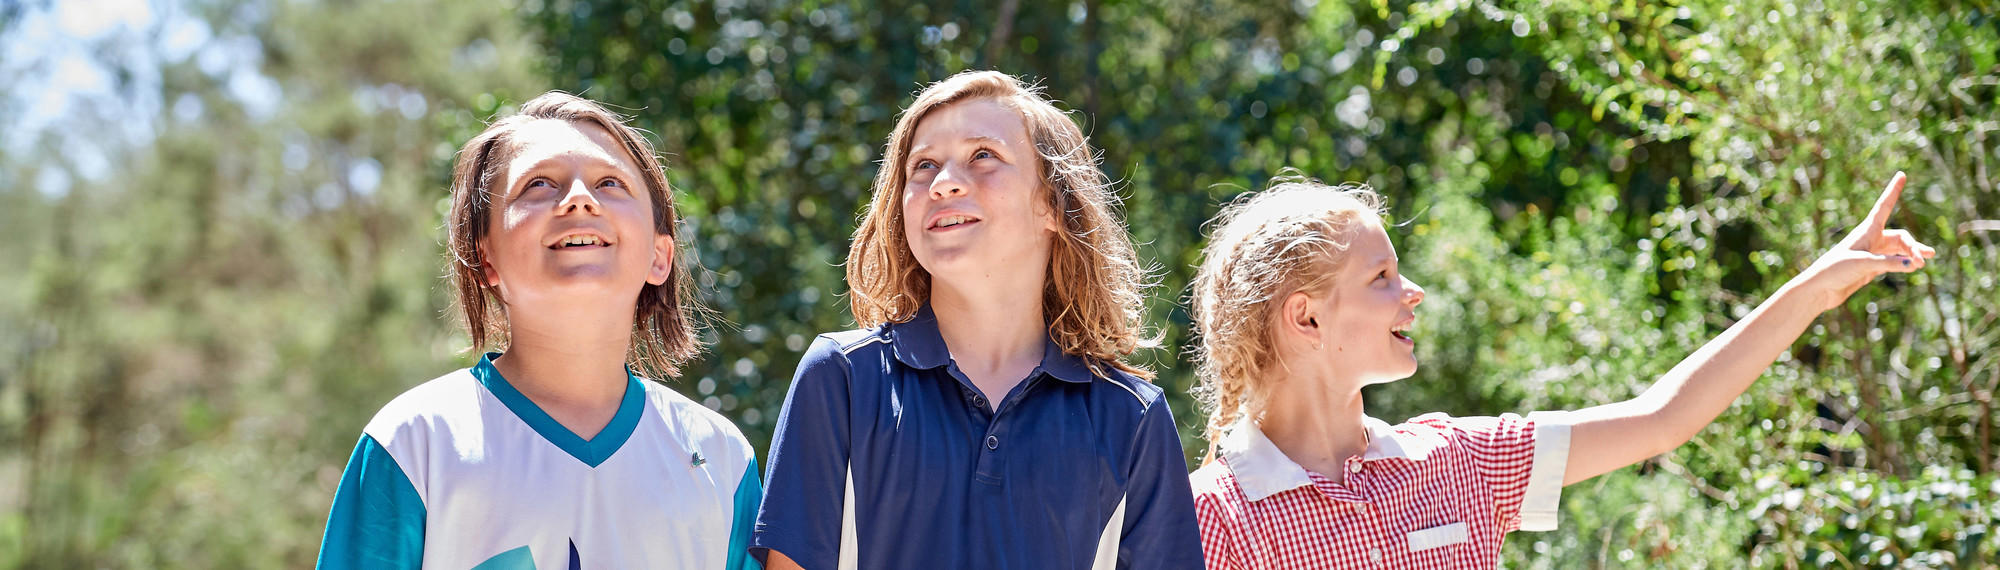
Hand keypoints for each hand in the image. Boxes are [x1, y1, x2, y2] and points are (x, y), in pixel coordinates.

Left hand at [1794, 172, 1936, 312]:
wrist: (1818, 289)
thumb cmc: (1834, 270)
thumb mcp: (1863, 264)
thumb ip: (1889, 263)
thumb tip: (1915, 264)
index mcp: (1866, 231)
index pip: (1884, 206)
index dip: (1893, 190)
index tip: (1902, 174)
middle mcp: (1870, 239)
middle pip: (1900, 237)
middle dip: (1912, 246)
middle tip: (1923, 260)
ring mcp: (1871, 253)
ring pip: (1898, 250)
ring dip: (1912, 254)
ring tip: (1927, 259)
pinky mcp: (1870, 267)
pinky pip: (1893, 261)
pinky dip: (1904, 263)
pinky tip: (1913, 267)